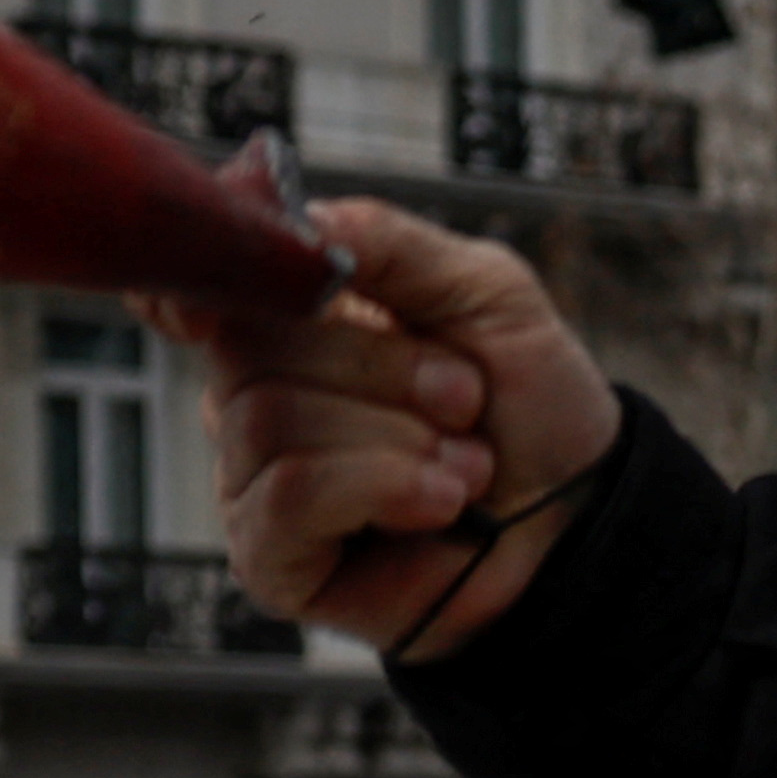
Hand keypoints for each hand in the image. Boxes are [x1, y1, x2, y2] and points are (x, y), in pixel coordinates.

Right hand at [160, 193, 625, 667]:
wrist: (583, 512)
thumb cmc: (532, 408)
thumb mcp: (485, 290)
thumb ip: (390, 244)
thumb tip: (300, 220)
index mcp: (291, 325)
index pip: (196, 289)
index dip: (193, 283)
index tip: (225, 291)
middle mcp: (253, 399)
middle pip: (251, 349)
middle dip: (383, 370)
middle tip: (461, 400)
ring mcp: (254, 481)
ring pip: (272, 422)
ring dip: (400, 439)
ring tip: (461, 463)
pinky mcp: (271, 557)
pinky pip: (290, 497)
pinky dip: (380, 487)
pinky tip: (434, 502)